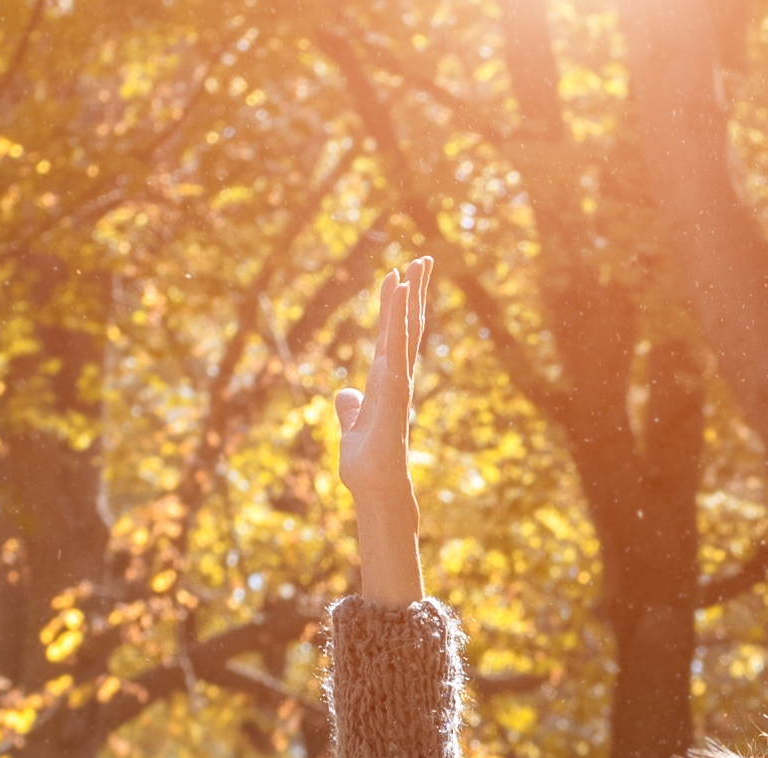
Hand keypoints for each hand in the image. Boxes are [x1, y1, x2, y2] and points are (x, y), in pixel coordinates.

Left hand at [333, 257, 432, 607]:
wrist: (374, 490)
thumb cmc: (366, 466)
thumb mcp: (351, 428)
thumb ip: (349, 408)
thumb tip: (343, 394)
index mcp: (385, 382)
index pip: (392, 336)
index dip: (394, 306)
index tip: (398, 277)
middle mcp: (397, 376)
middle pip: (408, 326)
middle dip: (416, 292)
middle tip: (425, 258)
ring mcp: (398, 381)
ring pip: (406, 330)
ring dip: (411, 296)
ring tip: (418, 264)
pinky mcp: (395, 388)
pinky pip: (396, 346)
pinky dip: (399, 319)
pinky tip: (401, 294)